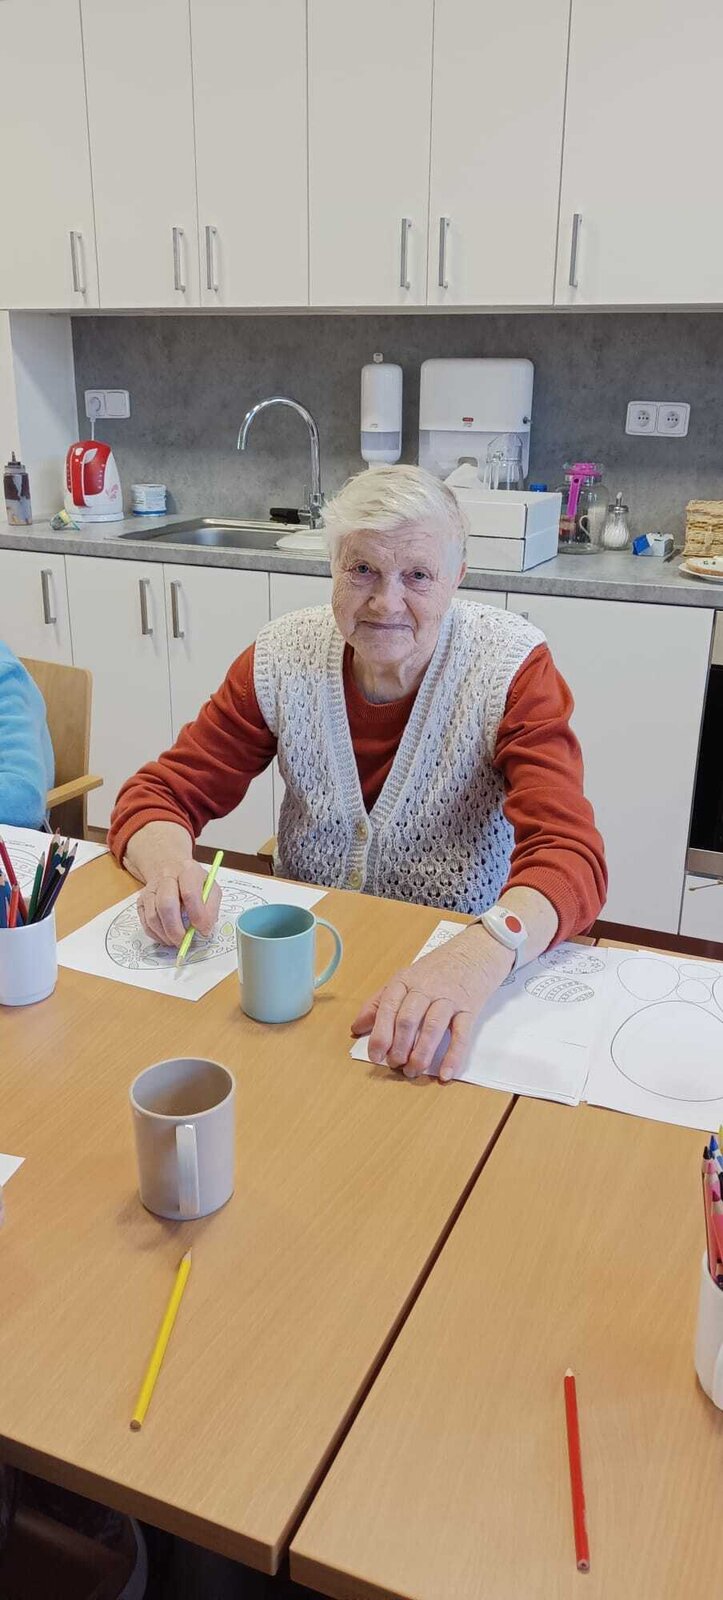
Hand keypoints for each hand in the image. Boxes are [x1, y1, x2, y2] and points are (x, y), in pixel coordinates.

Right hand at [137, 858, 221, 947]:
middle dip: (175, 929)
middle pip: (166, 905)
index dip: (197, 915)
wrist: (170, 868)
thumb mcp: (211, 889)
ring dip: (165, 935)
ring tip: (177, 941)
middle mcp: (166, 877)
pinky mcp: (141, 900)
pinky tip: (167, 937)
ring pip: (152, 916)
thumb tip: (204, 930)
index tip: (203, 930)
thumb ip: (211, 908)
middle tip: (184, 942)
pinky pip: (145, 922)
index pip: (190, 893)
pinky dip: (156, 935)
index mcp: (187, 871)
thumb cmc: (194, 883)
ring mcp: (150, 889)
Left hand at [351, 926, 513, 1082]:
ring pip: (432, 1028)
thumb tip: (356, 1028)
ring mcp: (449, 998)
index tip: (375, 1056)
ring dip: (421, 1054)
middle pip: (408, 1020)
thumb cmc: (436, 970)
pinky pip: (462, 1035)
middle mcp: (426, 988)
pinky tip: (444, 1074)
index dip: (380, 1035)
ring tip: (413, 1071)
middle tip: (395, 1065)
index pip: (388, 1008)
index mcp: (405, 981)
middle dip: (399, 1047)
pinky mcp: (470, 1009)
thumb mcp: (404, 979)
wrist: (476, 951)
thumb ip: (379, 1003)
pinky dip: (453, 1056)